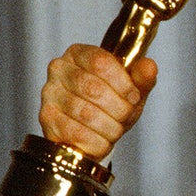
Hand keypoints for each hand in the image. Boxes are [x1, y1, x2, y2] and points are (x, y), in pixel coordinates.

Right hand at [38, 44, 157, 160]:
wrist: (93, 133)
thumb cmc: (112, 105)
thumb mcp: (132, 91)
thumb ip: (142, 78)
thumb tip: (149, 66)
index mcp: (80, 54)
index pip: (100, 62)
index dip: (123, 83)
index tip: (133, 96)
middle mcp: (59, 69)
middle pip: (93, 89)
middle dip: (119, 108)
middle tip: (126, 116)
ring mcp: (49, 93)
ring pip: (86, 113)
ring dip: (110, 127)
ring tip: (114, 129)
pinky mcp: (46, 118)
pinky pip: (76, 133)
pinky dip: (97, 142)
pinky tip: (102, 140)